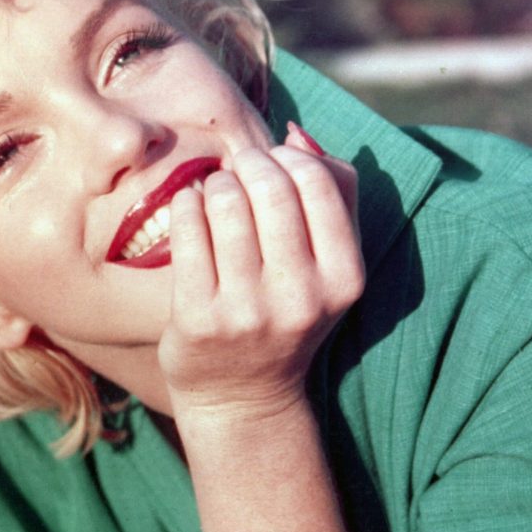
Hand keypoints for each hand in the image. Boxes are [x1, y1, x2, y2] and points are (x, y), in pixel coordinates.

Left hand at [158, 125, 362, 419]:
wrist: (244, 395)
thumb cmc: (287, 310)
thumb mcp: (330, 265)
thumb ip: (334, 195)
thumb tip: (297, 136)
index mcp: (344, 280)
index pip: (318, 183)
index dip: (290, 158)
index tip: (274, 164)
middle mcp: (300, 299)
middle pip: (269, 187)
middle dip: (248, 165)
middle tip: (239, 171)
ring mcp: (246, 312)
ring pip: (225, 202)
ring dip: (217, 183)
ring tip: (217, 193)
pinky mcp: (198, 320)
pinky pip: (187, 228)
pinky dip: (188, 204)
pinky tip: (194, 209)